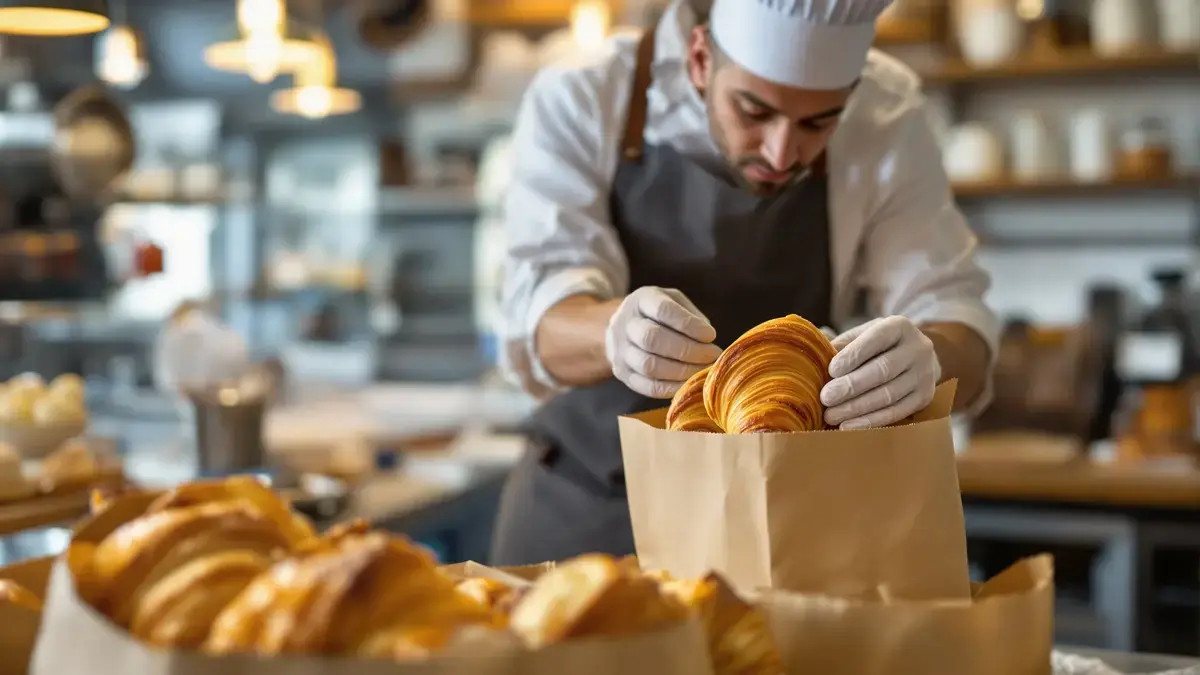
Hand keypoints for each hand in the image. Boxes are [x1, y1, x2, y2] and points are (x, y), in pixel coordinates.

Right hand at [605, 287, 722, 397]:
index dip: (689, 324)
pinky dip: (672, 388)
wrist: (624, 329)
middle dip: (688, 350)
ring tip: (703, 371)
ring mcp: (620, 350)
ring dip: (682, 371)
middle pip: (652, 339)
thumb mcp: (675, 302)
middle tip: (712, 356)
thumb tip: (708, 340)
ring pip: (649, 365)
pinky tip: (689, 383)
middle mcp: (625, 323)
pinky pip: (647, 386)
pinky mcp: (622, 373)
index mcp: (641, 300)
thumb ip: (691, 316)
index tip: (711, 335)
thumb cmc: (659, 314)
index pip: (662, 310)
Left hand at [820, 316, 940, 429]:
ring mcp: (924, 375)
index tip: (831, 370)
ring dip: (857, 408)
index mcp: (899, 327)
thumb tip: (815, 358)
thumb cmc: (879, 347)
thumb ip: (842, 345)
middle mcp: (918, 348)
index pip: (877, 339)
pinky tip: (849, 426)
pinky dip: (871, 421)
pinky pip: (896, 412)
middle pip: (883, 370)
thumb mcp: (863, 336)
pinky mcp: (925, 398)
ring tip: (832, 416)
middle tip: (826, 398)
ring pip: (889, 395)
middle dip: (852, 386)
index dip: (854, 355)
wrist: (918, 359)